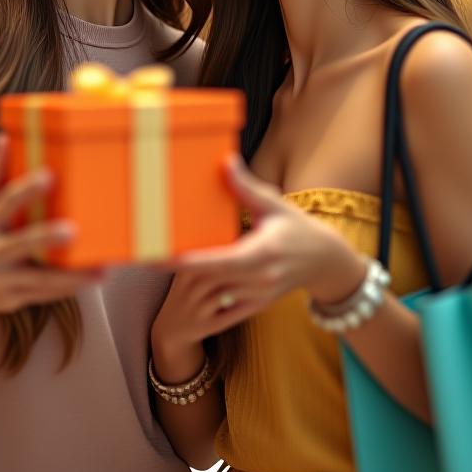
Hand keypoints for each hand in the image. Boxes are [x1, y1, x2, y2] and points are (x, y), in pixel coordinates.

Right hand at [0, 133, 103, 317]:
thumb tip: (4, 137)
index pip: (6, 202)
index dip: (26, 190)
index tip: (48, 176)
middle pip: (21, 243)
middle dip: (46, 238)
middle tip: (73, 230)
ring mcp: (2, 278)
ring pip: (40, 279)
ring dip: (71, 276)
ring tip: (100, 270)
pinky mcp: (13, 298)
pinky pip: (45, 294)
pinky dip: (70, 288)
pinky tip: (94, 279)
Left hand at [158, 161, 366, 342]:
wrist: (325, 262)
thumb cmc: (299, 229)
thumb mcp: (274, 205)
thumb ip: (246, 187)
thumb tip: (226, 161)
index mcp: (262, 253)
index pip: (218, 261)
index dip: (188, 261)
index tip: (161, 255)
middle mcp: (258, 280)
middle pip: (209, 280)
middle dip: (179, 271)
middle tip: (146, 256)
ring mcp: (255, 297)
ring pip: (213, 297)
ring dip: (187, 287)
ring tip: (159, 270)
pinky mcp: (254, 306)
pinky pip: (222, 310)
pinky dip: (203, 300)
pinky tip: (184, 289)